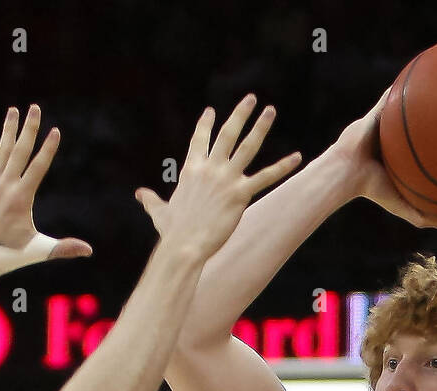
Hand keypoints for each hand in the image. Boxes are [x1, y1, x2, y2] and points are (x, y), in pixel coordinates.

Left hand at [0, 104, 91, 259]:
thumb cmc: (8, 255)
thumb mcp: (38, 250)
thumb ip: (63, 248)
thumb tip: (89, 250)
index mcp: (21, 198)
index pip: (38, 167)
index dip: (48, 149)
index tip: (55, 131)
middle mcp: (5, 186)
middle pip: (19, 151)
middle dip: (28, 129)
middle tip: (34, 108)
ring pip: (1, 152)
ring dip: (8, 130)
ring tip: (13, 110)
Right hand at [134, 95, 301, 259]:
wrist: (184, 245)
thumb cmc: (172, 231)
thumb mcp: (159, 211)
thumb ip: (150, 200)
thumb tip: (139, 194)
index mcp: (191, 169)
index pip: (199, 140)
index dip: (206, 124)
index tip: (211, 111)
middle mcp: (210, 168)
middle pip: (227, 134)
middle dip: (240, 114)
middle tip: (251, 99)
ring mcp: (226, 179)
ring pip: (247, 147)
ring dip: (260, 127)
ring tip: (270, 111)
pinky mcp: (240, 194)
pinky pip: (266, 177)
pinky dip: (283, 166)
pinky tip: (297, 157)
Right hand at [327, 89, 436, 228]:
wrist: (345, 174)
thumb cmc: (370, 189)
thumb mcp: (399, 204)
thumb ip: (420, 214)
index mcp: (396, 159)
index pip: (417, 149)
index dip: (434, 142)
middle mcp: (390, 140)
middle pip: (413, 126)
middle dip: (429, 117)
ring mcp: (381, 126)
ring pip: (402, 110)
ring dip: (416, 97)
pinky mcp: (373, 115)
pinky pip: (389, 97)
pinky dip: (401, 87)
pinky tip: (418, 73)